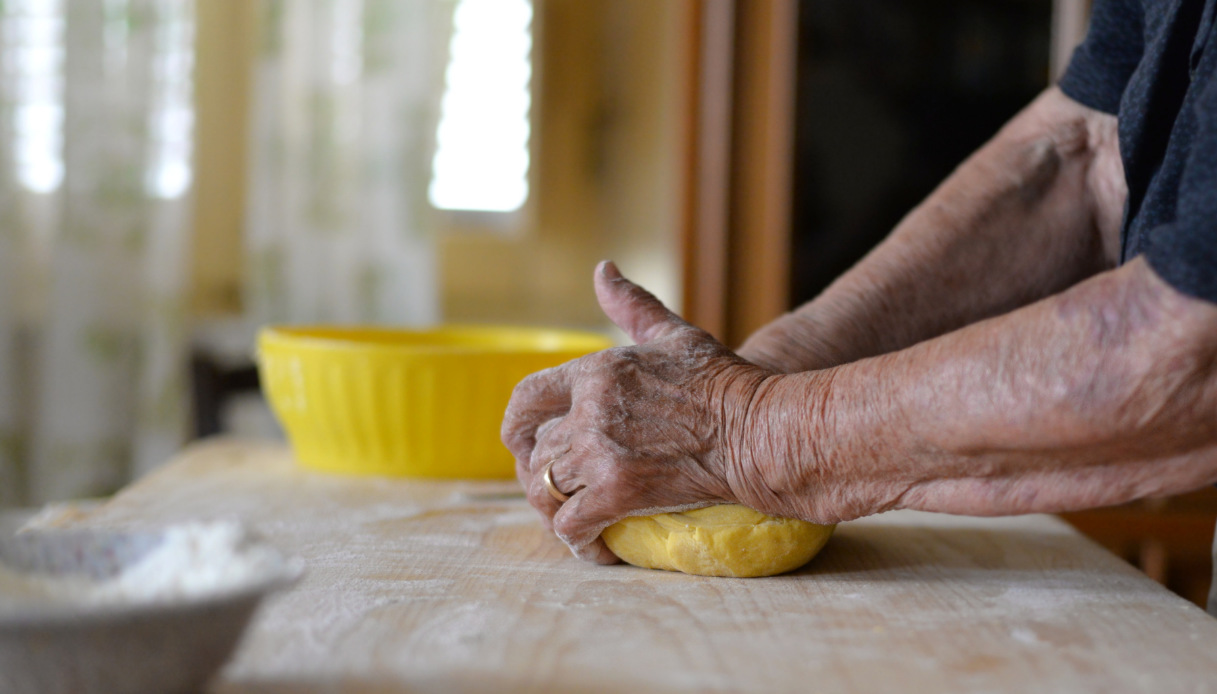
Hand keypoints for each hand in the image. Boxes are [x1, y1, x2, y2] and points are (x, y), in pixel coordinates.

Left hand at [501, 261, 776, 562]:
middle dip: (536, 477)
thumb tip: (603, 268)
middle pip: (535, 451)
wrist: (757, 428)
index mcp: (595, 371)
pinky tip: (595, 548)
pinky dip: (577, 543)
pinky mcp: (618, 492)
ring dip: (552, 511)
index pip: (527, 398)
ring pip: (546, 489)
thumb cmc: (721, 381)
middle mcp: (589, 410)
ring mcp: (601, 452)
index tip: (522, 445)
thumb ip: (631, 305)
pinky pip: (572, 525)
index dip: (515, 427)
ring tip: (570, 522)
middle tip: (554, 493)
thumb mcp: (672, 332)